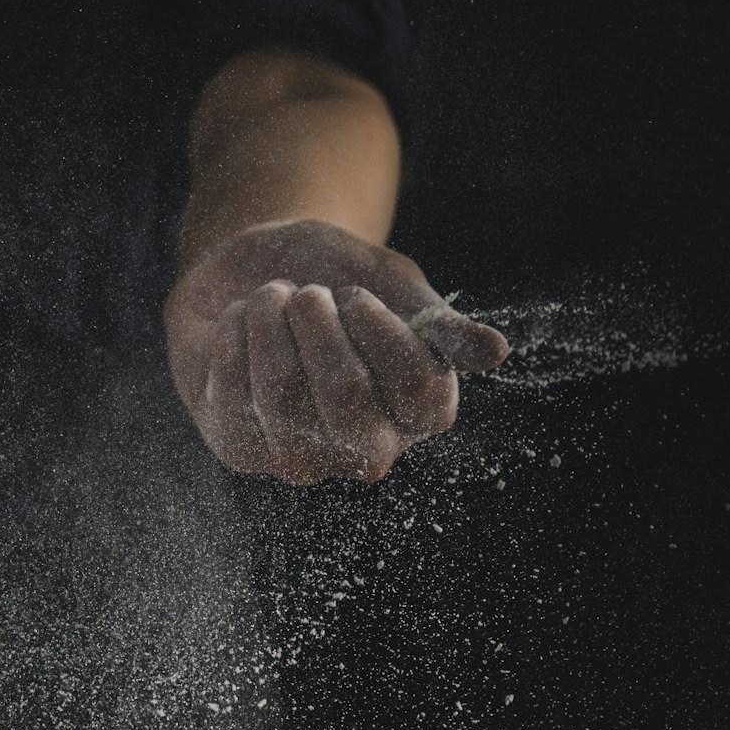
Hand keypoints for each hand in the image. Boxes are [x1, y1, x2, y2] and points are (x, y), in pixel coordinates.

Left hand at [164, 219, 508, 482]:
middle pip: (348, 393)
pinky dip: (234, 336)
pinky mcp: (240, 450)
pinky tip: (239, 323)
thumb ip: (436, 321)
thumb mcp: (388, 282)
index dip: (383, 328)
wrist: (248, 270)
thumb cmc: (330, 276)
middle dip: (320, 324)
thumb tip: (496, 353)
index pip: (421, 388)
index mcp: (417, 412)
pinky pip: (233, 392)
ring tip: (271, 299)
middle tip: (308, 294)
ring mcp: (300, 458)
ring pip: (282, 391)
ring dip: (271, 322)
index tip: (354, 294)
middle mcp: (363, 449)